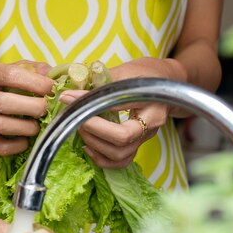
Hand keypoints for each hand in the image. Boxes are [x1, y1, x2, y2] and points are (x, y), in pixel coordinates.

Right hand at [0, 61, 54, 155]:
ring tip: (38, 125)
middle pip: (2, 102)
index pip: (10, 75)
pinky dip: (17, 146)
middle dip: (31, 107)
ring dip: (25, 127)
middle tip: (48, 109)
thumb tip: (60, 81)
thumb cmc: (10, 82)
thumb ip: (40, 71)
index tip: (53, 89)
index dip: (35, 83)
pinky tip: (27, 140)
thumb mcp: (22, 69)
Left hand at [59, 58, 182, 167]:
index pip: (119, 105)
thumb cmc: (143, 75)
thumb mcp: (125, 70)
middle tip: (76, 117)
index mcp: (150, 100)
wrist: (163, 84)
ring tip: (80, 128)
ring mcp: (146, 138)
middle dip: (93, 129)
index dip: (90, 103)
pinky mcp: (138, 145)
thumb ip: (101, 81)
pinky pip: (121, 161)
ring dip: (95, 143)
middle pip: (123, 137)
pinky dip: (101, 158)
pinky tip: (88, 146)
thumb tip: (71, 92)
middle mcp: (152, 123)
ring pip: (120, 153)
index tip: (69, 98)